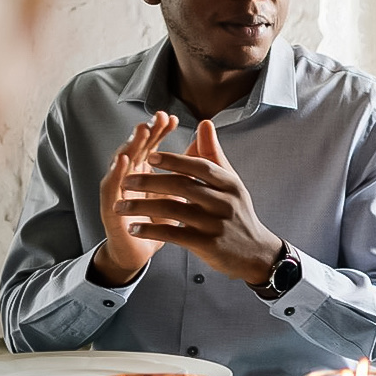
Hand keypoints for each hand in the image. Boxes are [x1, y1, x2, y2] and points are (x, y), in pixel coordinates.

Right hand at [90, 111, 177, 285]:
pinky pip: (111, 187)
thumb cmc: (157, 221)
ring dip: (130, 145)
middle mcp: (129, 178)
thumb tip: (201, 147)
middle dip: (146, 132)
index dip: (160, 132)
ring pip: (121, 163)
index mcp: (145, 173)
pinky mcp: (110, 207)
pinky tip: (122, 160)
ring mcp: (118, 191)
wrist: (140, 251)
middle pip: (137, 149)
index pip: (151, 147)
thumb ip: (185, 170)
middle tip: (157, 116)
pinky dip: (115, 172)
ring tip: (141, 130)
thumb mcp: (175, 195)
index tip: (172, 117)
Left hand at [118, 119, 282, 283]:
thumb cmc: (237, 213)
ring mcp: (216, 224)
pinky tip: (134, 228)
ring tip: (120, 205)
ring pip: (174, 210)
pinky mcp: (207, 245)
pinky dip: (151, 230)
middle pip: (183, 186)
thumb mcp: (231, 182)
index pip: (200, 166)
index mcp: (230, 184)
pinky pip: (174, 234)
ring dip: (142, 207)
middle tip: (125, 180)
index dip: (174, 160)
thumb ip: (213, 154)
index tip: (150, 155)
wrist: (255, 252)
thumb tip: (204, 123)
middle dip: (150, 182)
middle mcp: (224, 202)